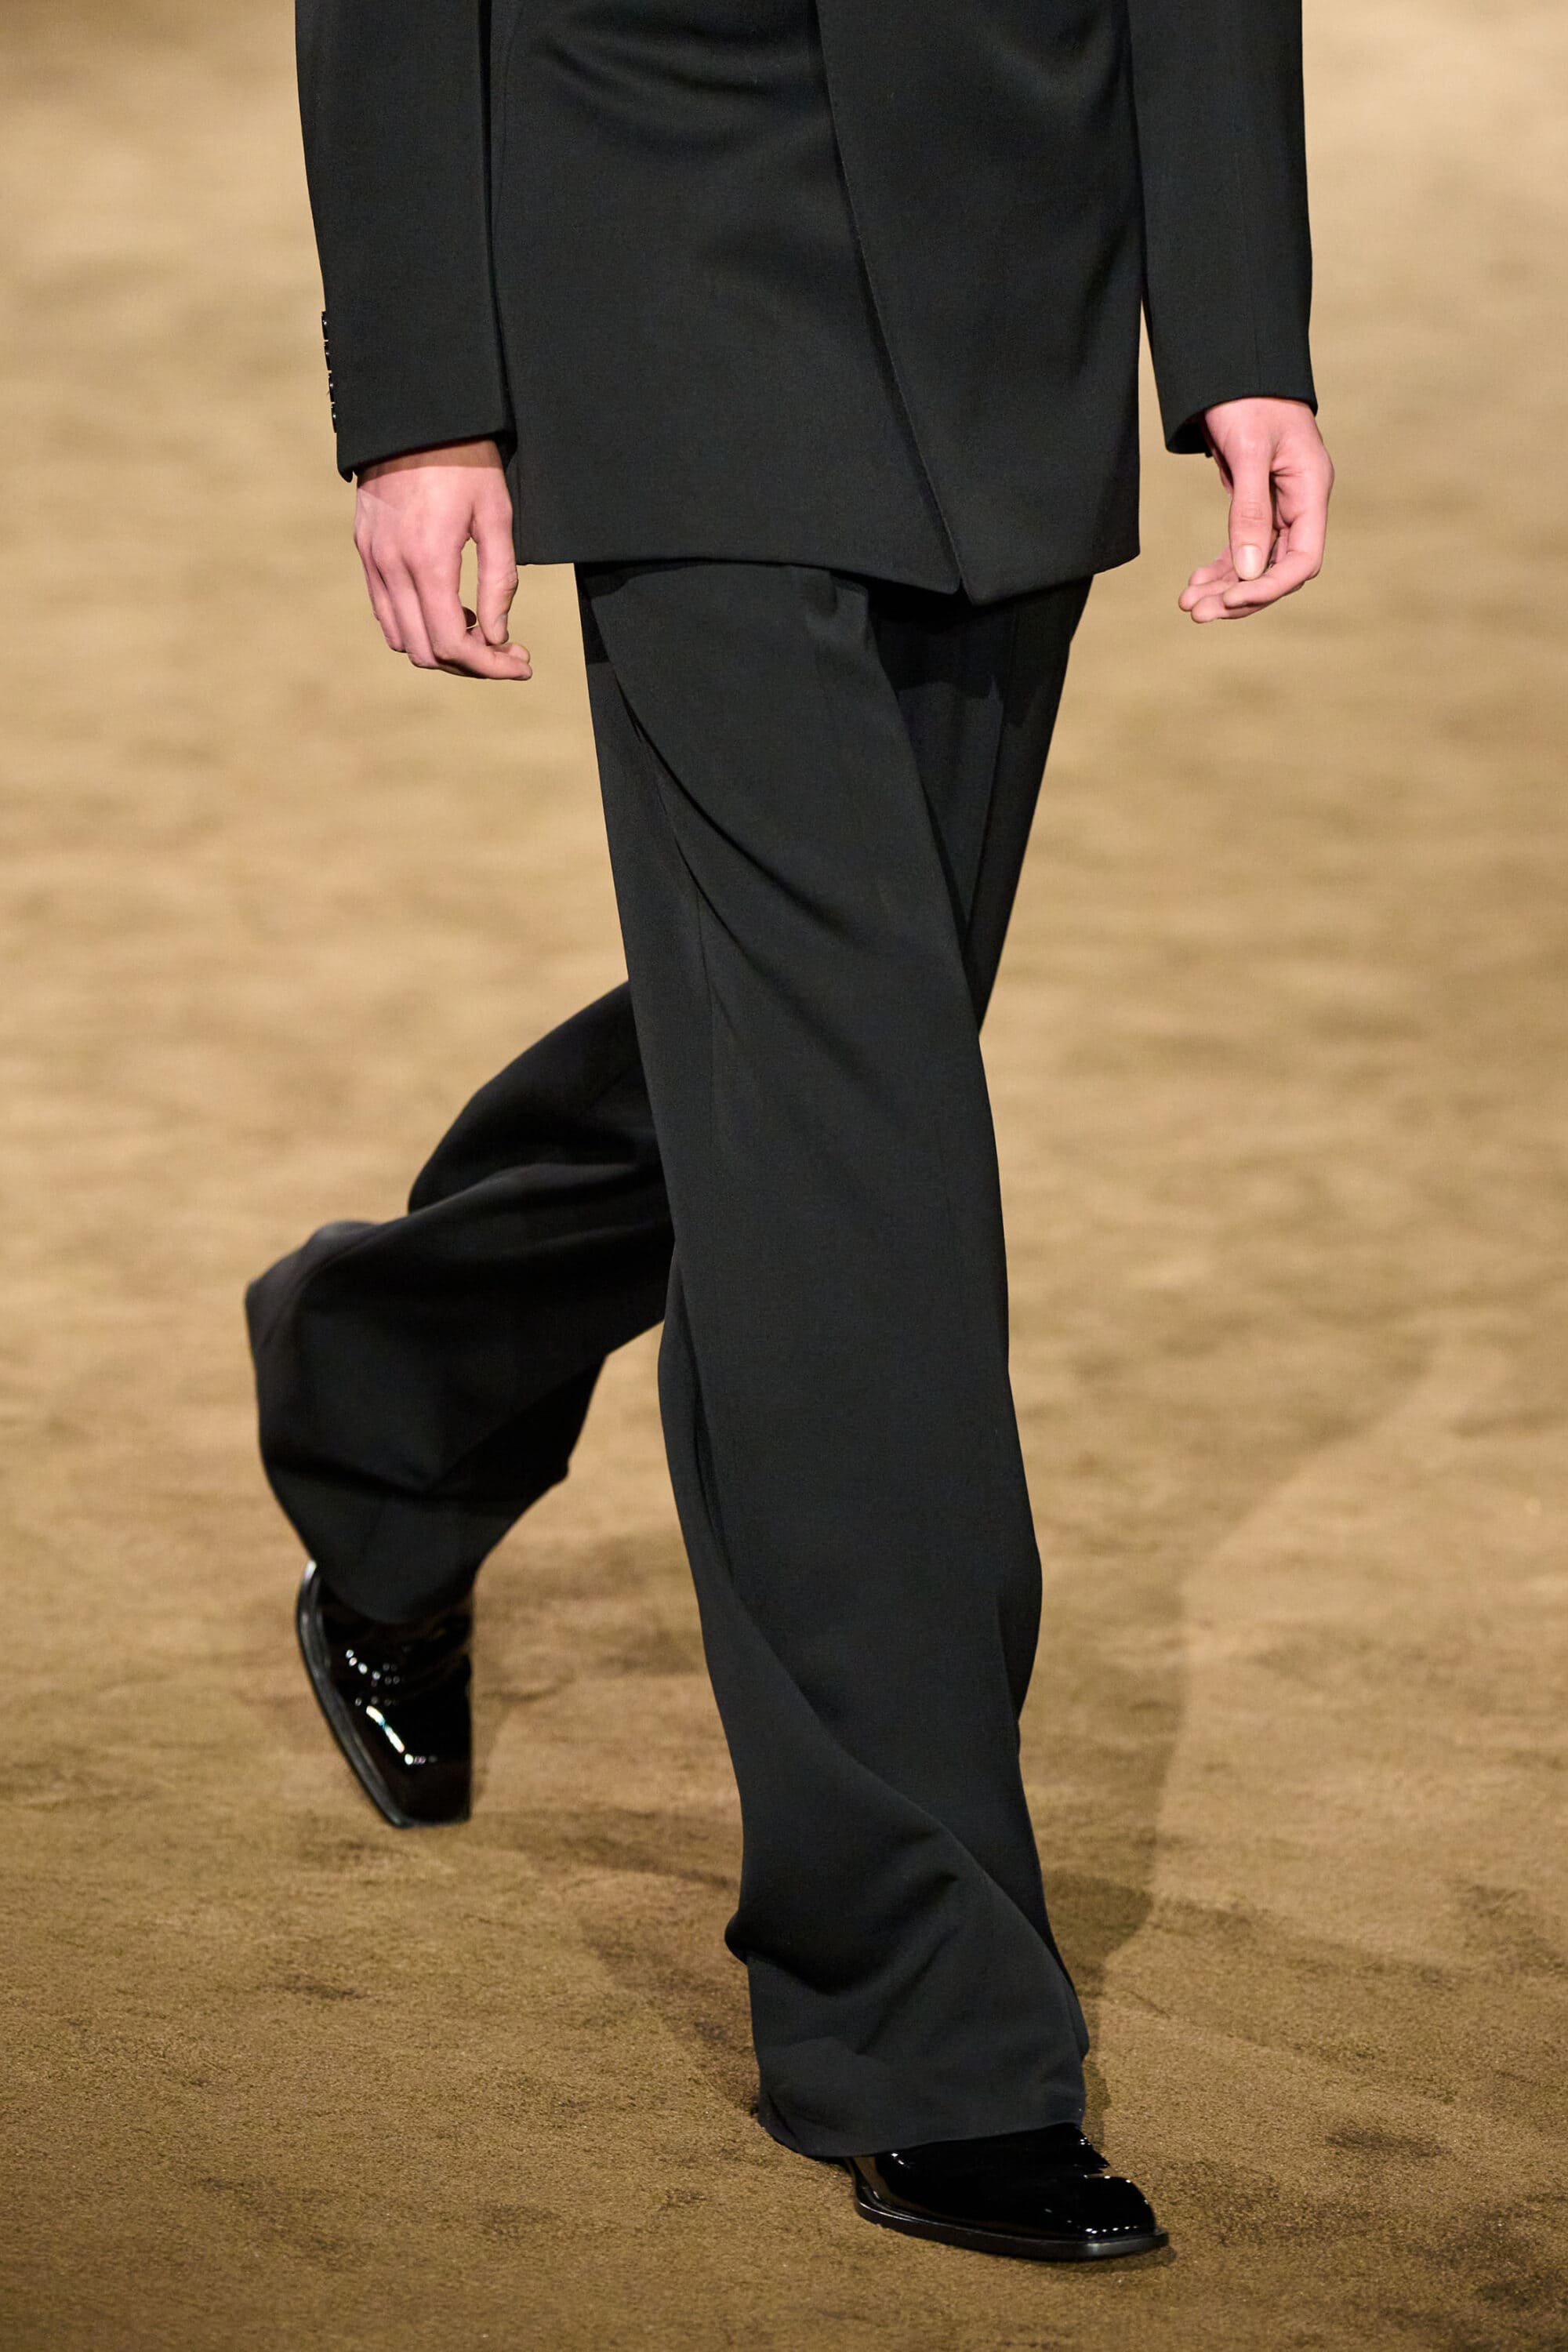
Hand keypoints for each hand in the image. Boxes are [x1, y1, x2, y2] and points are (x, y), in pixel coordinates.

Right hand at [353, 439, 530, 678]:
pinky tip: (447, 606)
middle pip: (426, 651)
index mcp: (428, 560)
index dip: (491, 667)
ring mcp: (372, 558)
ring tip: (476, 627)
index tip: (523, 663)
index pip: (452, 645)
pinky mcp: (364, 549)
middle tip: (507, 650)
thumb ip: (499, 582)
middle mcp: (392, 566)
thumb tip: (497, 637)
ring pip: (401, 637)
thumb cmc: (465, 459)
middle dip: (470, 662)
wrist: (414, 414)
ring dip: (440, 646)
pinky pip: (384, 609)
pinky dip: (416, 623)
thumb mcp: (497, 516)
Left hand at [1179, 398, 1333, 624]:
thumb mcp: (1249, 450)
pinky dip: (1221, 568)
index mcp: (1311, 489)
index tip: (1230, 599)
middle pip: (1277, 570)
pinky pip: (1242, 548)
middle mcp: (1300, 503)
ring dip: (1223, 588)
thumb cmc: (1248, 396)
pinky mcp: (1256, 503)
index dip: (1268, 587)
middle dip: (1238, 595)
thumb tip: (1246, 571)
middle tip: (1195, 612)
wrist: (1236, 366)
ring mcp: (1280, 506)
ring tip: (1188, 603)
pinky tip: (1196, 582)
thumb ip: (1250, 509)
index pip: (1303, 559)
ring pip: (1255, 564)